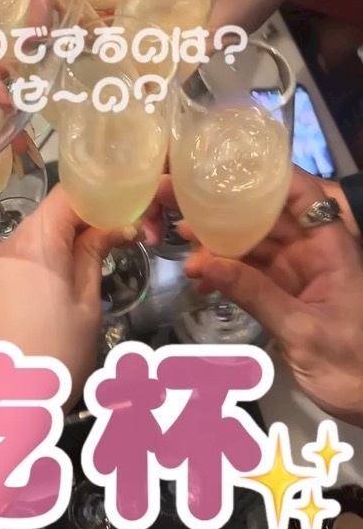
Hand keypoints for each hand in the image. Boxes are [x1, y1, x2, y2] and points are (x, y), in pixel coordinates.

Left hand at [0, 184, 124, 409]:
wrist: (4, 405)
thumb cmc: (54, 354)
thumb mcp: (86, 302)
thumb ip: (96, 253)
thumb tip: (118, 222)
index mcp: (35, 243)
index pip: (68, 193)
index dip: (101, 192)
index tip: (132, 202)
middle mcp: (11, 242)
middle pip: (55, 208)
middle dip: (92, 212)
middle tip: (130, 227)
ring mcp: (0, 260)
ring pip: (44, 227)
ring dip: (76, 231)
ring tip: (112, 246)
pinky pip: (32, 247)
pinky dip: (58, 247)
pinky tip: (82, 262)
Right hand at [175, 168, 362, 427]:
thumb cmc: (355, 364)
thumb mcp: (303, 331)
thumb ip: (255, 295)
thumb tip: (206, 263)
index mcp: (331, 245)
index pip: (303, 192)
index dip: (268, 173)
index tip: (226, 164)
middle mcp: (314, 250)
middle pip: (268, 215)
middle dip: (227, 207)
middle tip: (183, 201)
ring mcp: (299, 272)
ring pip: (254, 244)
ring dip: (219, 242)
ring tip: (181, 239)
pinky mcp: (287, 295)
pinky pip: (251, 274)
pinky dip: (226, 273)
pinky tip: (199, 277)